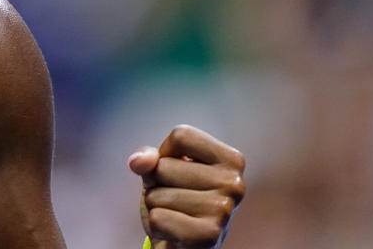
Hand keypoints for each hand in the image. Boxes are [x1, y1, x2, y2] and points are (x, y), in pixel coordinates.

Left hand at [128, 125, 244, 247]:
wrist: (184, 247)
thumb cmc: (176, 202)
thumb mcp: (161, 170)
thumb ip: (150, 157)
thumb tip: (138, 161)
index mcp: (231, 160)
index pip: (181, 135)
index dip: (165, 153)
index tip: (177, 173)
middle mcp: (235, 184)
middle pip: (164, 166)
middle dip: (157, 184)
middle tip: (175, 201)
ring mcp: (224, 210)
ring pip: (157, 194)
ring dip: (156, 206)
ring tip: (175, 216)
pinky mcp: (209, 236)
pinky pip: (158, 218)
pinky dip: (156, 226)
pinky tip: (174, 233)